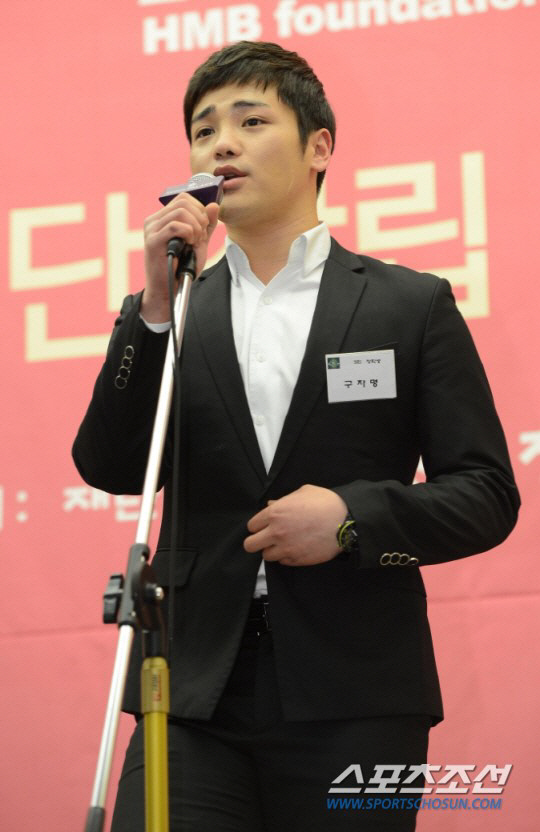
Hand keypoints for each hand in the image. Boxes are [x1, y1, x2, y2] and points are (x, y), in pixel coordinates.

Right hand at [141, 192, 219, 321]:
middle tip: (200, 237)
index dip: (200, 209)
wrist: (168, 290)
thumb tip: (214, 204)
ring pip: (181, 212)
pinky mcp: (153, 240)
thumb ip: (206, 225)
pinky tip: (188, 244)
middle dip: (200, 218)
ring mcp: (151, 229)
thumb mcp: (199, 243)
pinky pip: (175, 226)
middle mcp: (154, 220)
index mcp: (162, 218)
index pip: (184, 198)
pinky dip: (188, 233)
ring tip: (194, 242)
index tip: (203, 228)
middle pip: (184, 202)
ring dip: (195, 227)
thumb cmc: (181, 268)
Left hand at [244, 485, 347, 566]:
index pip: (251, 526)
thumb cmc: (325, 503)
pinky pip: (282, 562)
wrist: (345, 522)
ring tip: (283, 543)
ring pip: (266, 556)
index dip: (258, 525)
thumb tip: (272, 505)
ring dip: (272, 550)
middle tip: (266, 538)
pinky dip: (285, 557)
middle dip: (256, 541)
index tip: (264, 526)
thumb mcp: (302, 493)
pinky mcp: (297, 560)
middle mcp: (276, 533)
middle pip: (250, 545)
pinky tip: (295, 548)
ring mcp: (286, 548)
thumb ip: (283, 500)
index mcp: (275, 514)